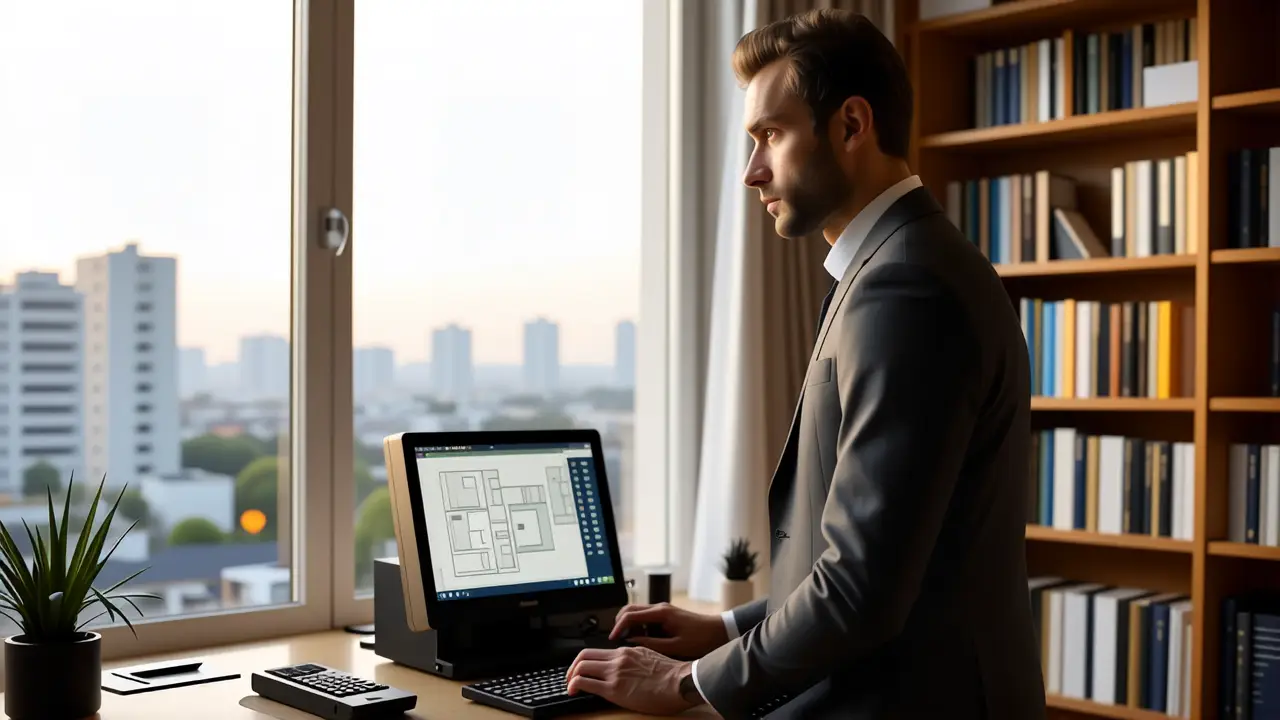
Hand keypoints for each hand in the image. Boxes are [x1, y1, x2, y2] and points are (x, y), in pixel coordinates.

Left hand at [565, 646, 702, 714]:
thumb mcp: (651, 658)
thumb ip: (636, 659)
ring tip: (569, 686)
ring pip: (582, 667)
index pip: (599, 650)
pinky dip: (575, 686)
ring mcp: (615, 672)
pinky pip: (586, 683)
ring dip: (570, 676)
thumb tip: (630, 668)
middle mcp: (618, 658)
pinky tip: (572, 691)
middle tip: (570, 676)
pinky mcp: (614, 688)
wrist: (681, 682)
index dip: (586, 659)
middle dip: (572, 666)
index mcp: (628, 651)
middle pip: (585, 655)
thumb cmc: (673, 675)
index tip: (583, 668)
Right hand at [609, 602, 728, 658]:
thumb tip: (630, 642)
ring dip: (629, 624)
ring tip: (628, 641)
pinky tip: (641, 638)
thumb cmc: (700, 640)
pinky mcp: (666, 614)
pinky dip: (639, 625)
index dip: (618, 627)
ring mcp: (663, 610)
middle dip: (620, 622)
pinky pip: (646, 617)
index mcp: (660, 613)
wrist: (719, 631)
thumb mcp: (675, 647)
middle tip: (616, 638)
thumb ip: (651, 644)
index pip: (630, 615)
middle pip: (630, 609)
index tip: (612, 639)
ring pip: (637, 612)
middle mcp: (660, 608)